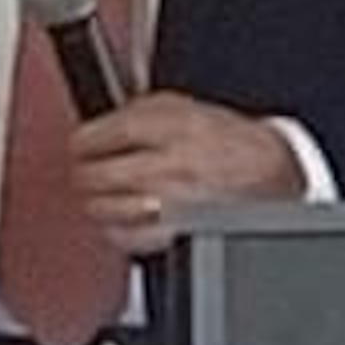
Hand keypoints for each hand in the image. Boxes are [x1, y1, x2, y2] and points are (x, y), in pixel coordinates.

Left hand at [71, 92, 305, 257]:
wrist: (267, 168)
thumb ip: (132, 113)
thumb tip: (91, 130)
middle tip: (82, 173)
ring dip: (95, 203)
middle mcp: (170, 163)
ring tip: (97, 197)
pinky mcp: (180, 232)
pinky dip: (116, 231)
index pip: (101, 135)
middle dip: (83, 175)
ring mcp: (175, 201)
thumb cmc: (220, 138)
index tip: (78, 147)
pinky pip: (130, 237)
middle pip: (98, 175)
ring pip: (109, 208)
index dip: (82, 143)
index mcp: (168, 125)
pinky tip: (119, 220)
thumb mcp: (177, 106)